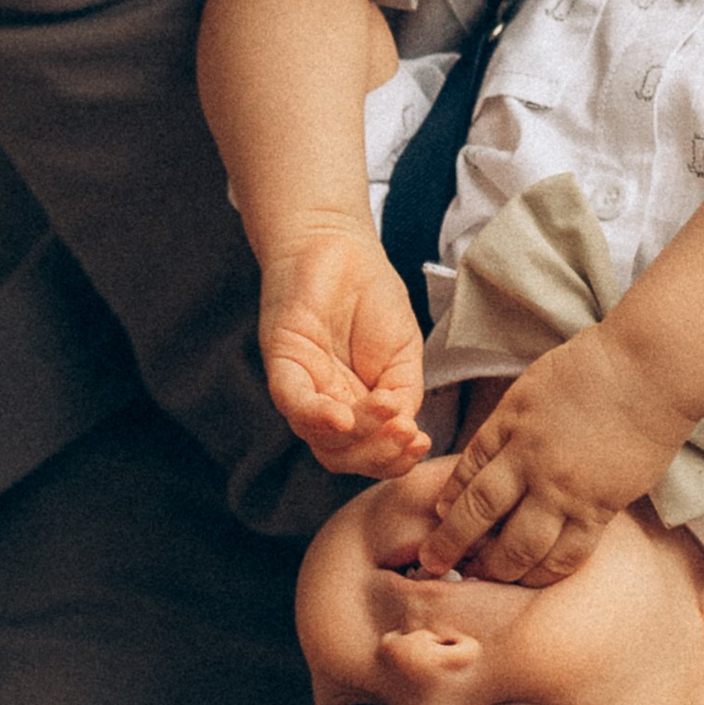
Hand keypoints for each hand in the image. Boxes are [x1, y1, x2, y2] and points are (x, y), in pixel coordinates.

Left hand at [258, 219, 430, 477]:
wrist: (340, 245)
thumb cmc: (372, 298)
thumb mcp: (404, 353)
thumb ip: (404, 393)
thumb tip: (404, 429)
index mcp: (357, 407)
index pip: (369, 452)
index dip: (394, 459)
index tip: (422, 443)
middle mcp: (326, 404)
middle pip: (343, 456)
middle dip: (379, 455)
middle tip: (408, 435)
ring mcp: (302, 387)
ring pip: (321, 437)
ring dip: (361, 435)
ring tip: (391, 416)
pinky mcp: (282, 363)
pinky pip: (294, 402)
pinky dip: (317, 416)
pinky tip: (343, 417)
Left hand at [412, 324, 687, 584]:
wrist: (649, 370)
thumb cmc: (589, 371)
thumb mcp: (527, 391)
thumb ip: (499, 432)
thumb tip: (471, 474)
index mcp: (509, 428)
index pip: (465, 475)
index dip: (446, 506)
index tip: (436, 524)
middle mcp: (532, 463)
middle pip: (481, 515)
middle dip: (452, 545)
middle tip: (435, 564)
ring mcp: (568, 489)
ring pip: (522, 546)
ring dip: (497, 568)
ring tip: (484, 576)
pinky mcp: (603, 507)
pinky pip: (569, 554)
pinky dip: (546, 572)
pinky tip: (532, 577)